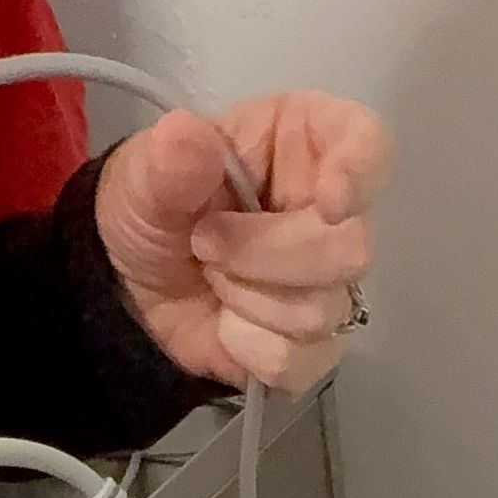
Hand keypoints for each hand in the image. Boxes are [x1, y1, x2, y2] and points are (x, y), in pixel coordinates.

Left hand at [93, 94, 393, 394]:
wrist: (128, 287)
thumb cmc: (151, 208)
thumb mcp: (144, 174)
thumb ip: (168, 159)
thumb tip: (187, 136)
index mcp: (303, 144)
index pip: (370, 145)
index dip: (361, 173)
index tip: (329, 204)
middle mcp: (329, 211)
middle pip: (351, 250)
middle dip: (267, 256)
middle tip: (205, 243)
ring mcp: (327, 284)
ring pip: (324, 311)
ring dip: (248, 300)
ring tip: (212, 278)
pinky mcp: (313, 344)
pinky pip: (303, 361)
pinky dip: (250, 349)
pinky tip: (226, 326)